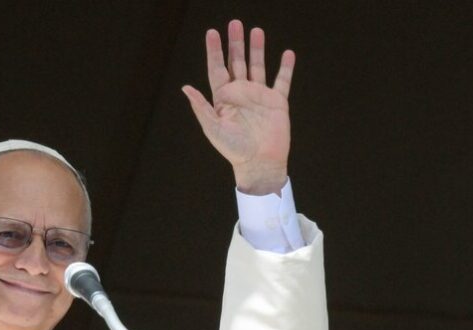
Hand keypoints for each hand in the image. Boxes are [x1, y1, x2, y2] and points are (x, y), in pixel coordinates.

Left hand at [183, 19, 294, 194]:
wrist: (260, 163)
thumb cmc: (234, 150)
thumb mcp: (213, 128)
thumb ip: (201, 107)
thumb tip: (185, 88)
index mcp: (223, 99)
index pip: (217, 69)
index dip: (214, 51)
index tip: (212, 33)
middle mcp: (241, 94)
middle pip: (237, 62)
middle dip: (235, 43)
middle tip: (235, 23)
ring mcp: (259, 96)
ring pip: (258, 66)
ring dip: (257, 49)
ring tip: (256, 31)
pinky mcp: (277, 103)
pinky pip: (282, 81)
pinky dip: (285, 68)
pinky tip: (287, 54)